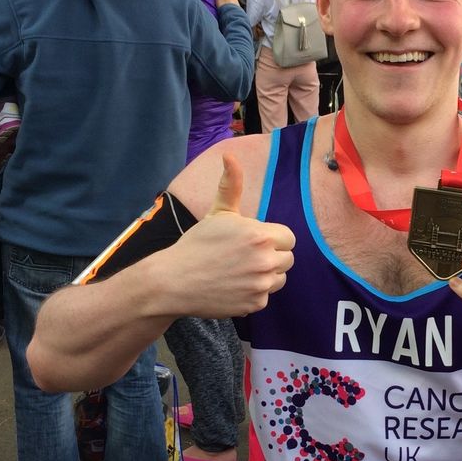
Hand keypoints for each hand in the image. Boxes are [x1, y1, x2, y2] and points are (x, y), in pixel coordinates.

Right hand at [162, 152, 294, 315]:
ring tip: (239, 271)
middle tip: (245, 257)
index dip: (272, 238)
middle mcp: (265, 261)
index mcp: (261, 235)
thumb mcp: (217, 212)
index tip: (253, 241)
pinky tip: (232, 287)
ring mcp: (261, 285)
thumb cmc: (197, 243)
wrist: (173, 280)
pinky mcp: (255, 305)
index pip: (288, 238)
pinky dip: (252, 294)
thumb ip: (231, 185)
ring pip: (279, 279)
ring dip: (265, 276)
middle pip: (287, 259)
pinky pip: (265, 297)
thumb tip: (230, 155)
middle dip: (271, 257)